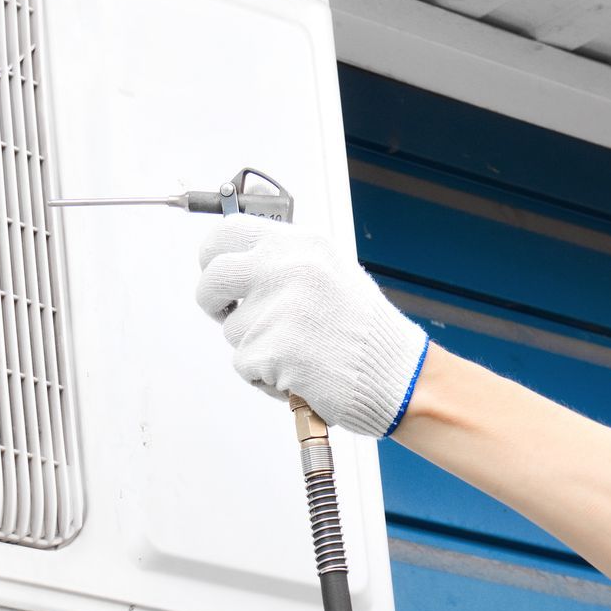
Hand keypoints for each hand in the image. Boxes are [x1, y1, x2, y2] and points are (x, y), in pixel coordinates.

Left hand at [195, 216, 429, 436]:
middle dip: (212, 302)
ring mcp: (280, 307)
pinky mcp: (275, 348)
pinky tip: (299, 372)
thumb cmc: (365, 333)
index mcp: (300, 244)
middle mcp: (287, 267)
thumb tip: (235, 268)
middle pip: (212, 279)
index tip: (215, 273)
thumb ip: (283, 264)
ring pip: (231, 331)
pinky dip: (264, 377)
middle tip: (227, 316)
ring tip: (298, 351)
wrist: (398, 375)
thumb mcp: (329, 273)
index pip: (228, 234)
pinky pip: (244, 366)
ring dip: (254, 347)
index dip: (212, 257)